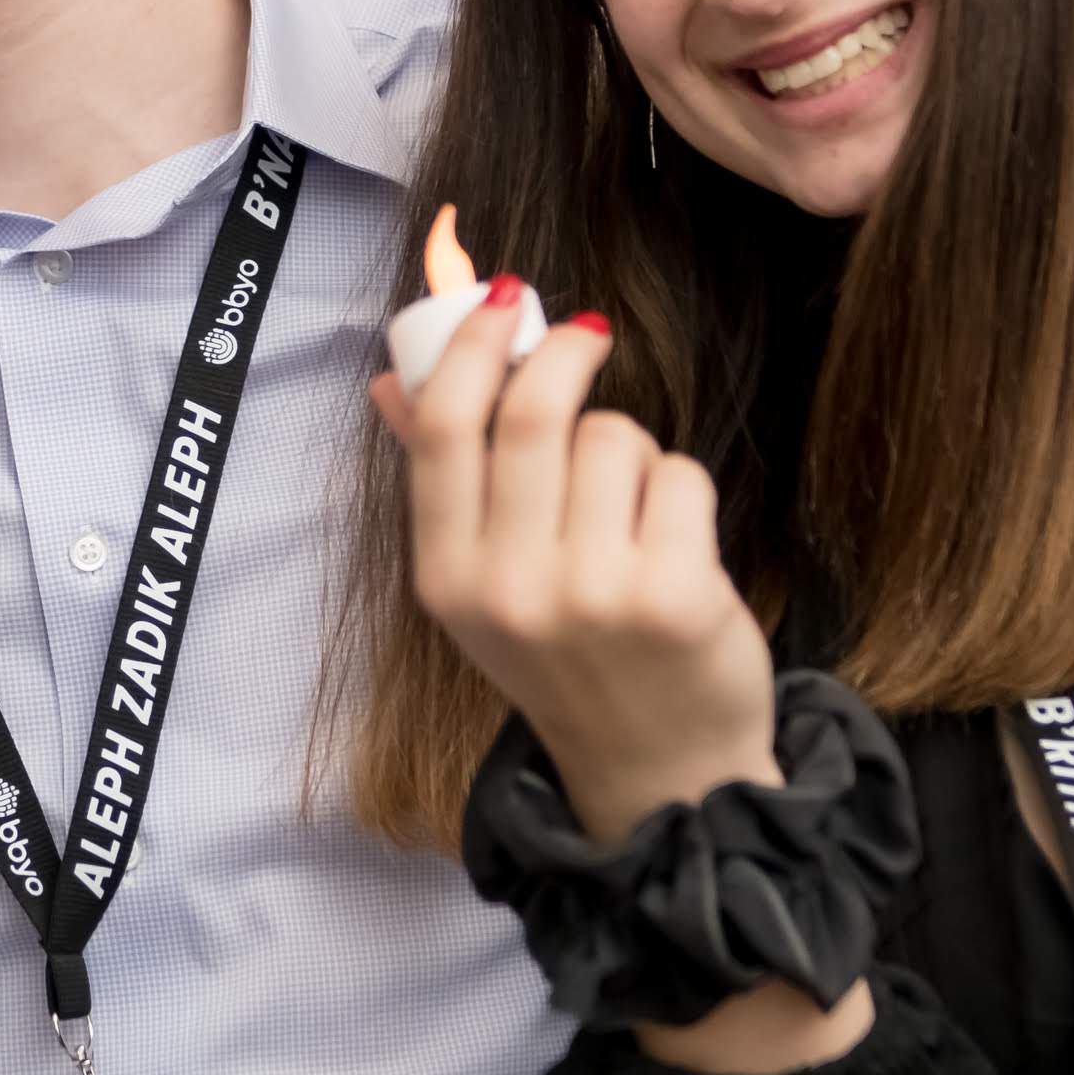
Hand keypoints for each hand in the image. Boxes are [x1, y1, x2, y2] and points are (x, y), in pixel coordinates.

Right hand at [373, 284, 778, 841]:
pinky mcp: (676, 598)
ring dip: (630, 446)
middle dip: (564, 354)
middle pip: (531, 413)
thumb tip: (392, 379)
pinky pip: (680, 477)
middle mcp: (511, 589)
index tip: (505, 303)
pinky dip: (680, 489)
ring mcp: (595, 596)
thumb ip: (439, 479)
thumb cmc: (568, 657)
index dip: (474, 346)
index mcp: (449, 579)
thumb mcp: (482, 585)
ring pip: (616, 438)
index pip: (445, 429)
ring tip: (632, 506)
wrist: (659, 771)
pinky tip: (674, 541)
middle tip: (588, 337)